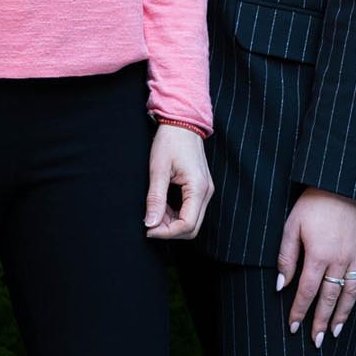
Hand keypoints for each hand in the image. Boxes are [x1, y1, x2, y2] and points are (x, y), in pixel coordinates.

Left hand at [145, 123, 212, 240]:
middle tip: (149, 223)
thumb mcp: (158, 170)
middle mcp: (207, 192)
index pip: (187, 225)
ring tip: (154, 212)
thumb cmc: (170, 141)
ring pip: (192, 221)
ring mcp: (206, 191)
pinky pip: (191, 211)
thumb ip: (155, 199)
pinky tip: (162, 206)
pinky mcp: (201, 189)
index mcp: (198, 188)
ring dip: (172, 224)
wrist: (182, 123)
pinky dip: (176, 215)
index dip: (166, 233)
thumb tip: (150, 223)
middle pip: (192, 228)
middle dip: (170, 231)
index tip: (148, 229)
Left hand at [276, 188, 355, 344]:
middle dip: (320, 321)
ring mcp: (355, 258)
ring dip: (341, 316)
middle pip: (329, 299)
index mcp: (318, 255)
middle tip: (315, 341)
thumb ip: (286, 256)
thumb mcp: (292, 225)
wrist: (344, 185)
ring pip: (348, 294)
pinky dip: (355, 298)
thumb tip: (281, 285)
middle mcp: (339, 261)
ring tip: (334, 333)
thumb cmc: (314, 203)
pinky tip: (350, 307)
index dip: (299, 311)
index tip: (293, 327)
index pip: (306, 291)